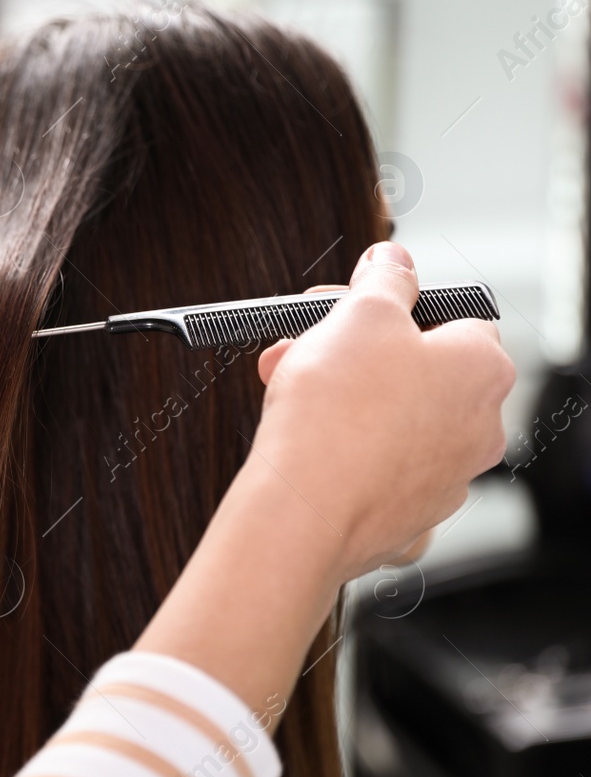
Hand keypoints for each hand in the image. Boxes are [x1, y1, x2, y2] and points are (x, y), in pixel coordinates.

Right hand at [246, 242, 512, 580]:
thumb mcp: (360, 313)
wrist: (305, 508)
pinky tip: (310, 445)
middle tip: (306, 347)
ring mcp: (448, 476)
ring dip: (348, 400)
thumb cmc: (337, 412)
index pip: (454, 316)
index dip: (394, 307)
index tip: (352, 307)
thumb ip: (386, 279)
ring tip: (293, 394)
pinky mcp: (411, 514)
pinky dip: (349, 452)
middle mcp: (480, 425)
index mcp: (482, 368)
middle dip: (359, 354)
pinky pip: (379, 468)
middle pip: (420, 370)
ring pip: (396, 420)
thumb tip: (395, 261)